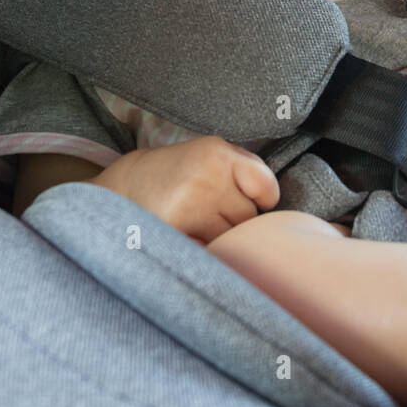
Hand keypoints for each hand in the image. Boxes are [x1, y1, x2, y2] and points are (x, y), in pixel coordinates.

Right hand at [90, 136, 279, 244]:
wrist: (127, 187)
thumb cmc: (180, 173)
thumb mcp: (212, 156)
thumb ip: (246, 171)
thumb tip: (280, 206)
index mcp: (218, 154)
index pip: (265, 186)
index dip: (263, 198)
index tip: (254, 201)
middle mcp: (206, 178)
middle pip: (247, 217)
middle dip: (234, 218)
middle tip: (206, 208)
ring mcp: (189, 208)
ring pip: (230, 238)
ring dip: (218, 236)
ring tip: (194, 221)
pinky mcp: (176, 235)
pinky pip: (210, 252)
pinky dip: (204, 251)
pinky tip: (186, 236)